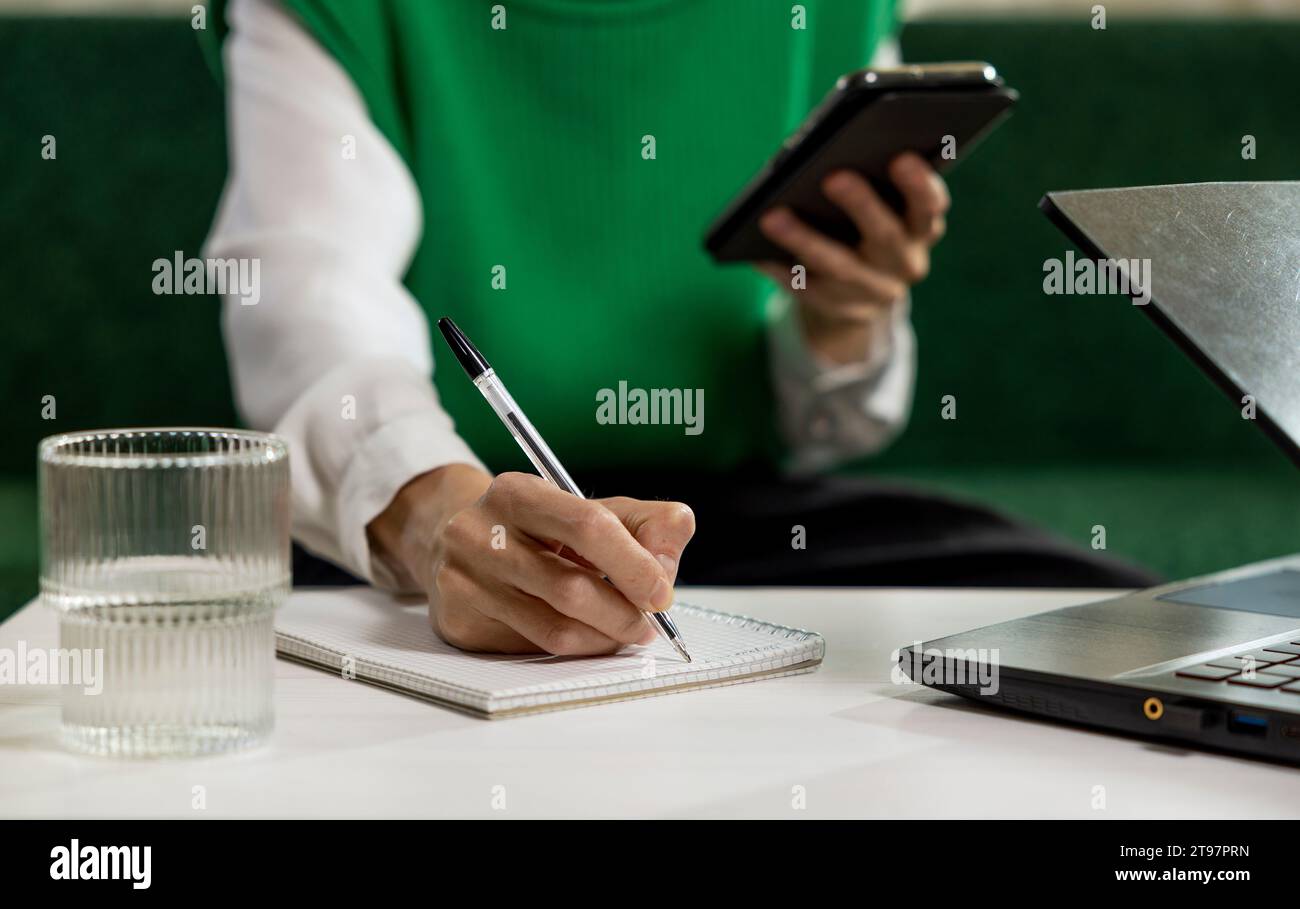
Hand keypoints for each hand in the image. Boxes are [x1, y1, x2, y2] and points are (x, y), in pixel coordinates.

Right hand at [368, 465, 695, 654]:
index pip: (588, 525)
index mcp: (517, 492)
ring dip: (604, 637)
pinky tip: (587, 636)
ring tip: (624, 630)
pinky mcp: (459, 621)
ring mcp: (463, 580)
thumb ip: (647, 523)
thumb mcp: (593, 510)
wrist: (458, 542)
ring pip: (555, 627)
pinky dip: (576, 648)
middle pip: (571, 587)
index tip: (662, 592)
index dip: (634, 564)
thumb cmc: (539, 529)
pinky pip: (534, 647)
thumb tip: (668, 556)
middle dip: (623, 612)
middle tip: (648, 623)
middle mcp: (479, 533)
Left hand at [756, 152, 948, 364]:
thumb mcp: (885, 207)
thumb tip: (827, 152)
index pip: (929, 206)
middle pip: (885, 236)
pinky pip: (808, 291)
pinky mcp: (842, 310)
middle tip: (834, 177)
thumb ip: (875, 182)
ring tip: (772, 216)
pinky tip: (757, 253)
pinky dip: (782, 270)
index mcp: (921, 228)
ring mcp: (874, 292)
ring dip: (805, 240)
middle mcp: (905, 262)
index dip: (919, 184)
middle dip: (862, 205)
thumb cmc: (867, 223)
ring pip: (839, 267)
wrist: (865, 292)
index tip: (901, 158)